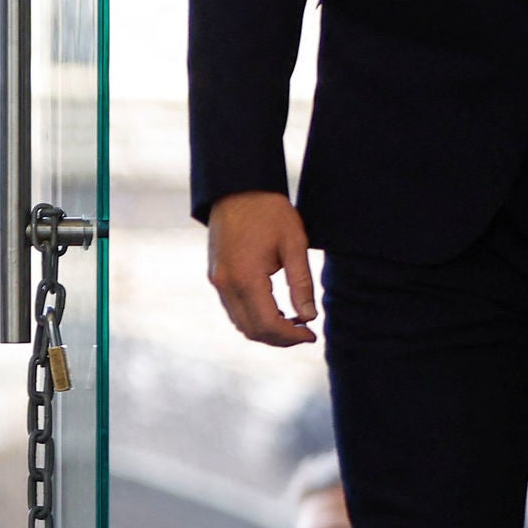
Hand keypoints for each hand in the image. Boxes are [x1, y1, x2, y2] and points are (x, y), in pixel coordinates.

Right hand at [207, 189, 317, 347]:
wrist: (236, 189)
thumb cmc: (269, 212)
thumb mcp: (294, 245)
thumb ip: (301, 284)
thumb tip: (308, 317)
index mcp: (246, 277)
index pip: (269, 324)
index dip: (292, 336)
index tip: (312, 334)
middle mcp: (226, 284)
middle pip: (252, 330)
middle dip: (280, 338)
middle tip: (304, 332)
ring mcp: (218, 281)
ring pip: (240, 323)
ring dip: (266, 330)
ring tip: (292, 322)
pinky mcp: (216, 276)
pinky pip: (233, 309)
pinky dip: (253, 317)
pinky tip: (273, 309)